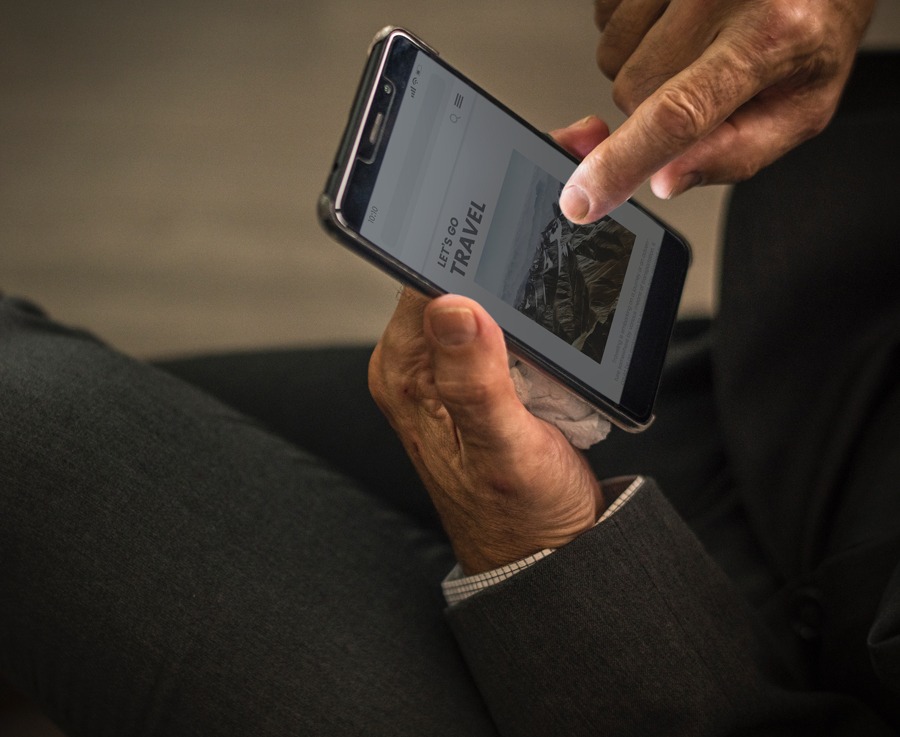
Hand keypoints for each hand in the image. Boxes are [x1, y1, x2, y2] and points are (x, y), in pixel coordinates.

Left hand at [369, 290, 603, 574]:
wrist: (547, 548)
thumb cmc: (521, 513)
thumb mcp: (504, 449)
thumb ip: (474, 383)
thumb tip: (452, 308)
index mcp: (405, 376)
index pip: (423, 285)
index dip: (466, 266)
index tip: (510, 270)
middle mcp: (417, 369)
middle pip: (453, 286)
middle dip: (498, 289)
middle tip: (537, 326)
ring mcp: (448, 373)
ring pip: (484, 305)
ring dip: (519, 315)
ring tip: (541, 357)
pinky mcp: (479, 379)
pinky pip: (504, 332)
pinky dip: (530, 337)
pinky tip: (546, 363)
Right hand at [560, 0, 876, 222]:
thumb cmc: (812, 30)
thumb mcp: (801, 106)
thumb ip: (737, 153)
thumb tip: (665, 180)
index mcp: (770, 36)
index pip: (677, 114)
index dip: (622, 163)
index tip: (583, 199)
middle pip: (632, 92)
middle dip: (654, 106)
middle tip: (705, 82)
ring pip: (612, 57)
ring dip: (641, 65)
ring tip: (694, 44)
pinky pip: (606, 16)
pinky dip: (633, 29)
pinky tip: (675, 19)